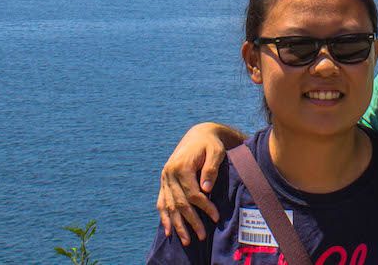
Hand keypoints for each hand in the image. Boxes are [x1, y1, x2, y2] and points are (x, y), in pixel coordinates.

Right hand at [157, 122, 242, 244]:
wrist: (198, 135)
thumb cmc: (210, 144)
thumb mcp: (216, 152)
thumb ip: (211, 169)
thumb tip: (206, 189)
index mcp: (181, 166)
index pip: (192, 193)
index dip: (204, 207)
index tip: (215, 217)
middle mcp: (169, 173)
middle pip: (180, 203)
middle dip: (191, 221)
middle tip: (202, 236)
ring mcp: (165, 178)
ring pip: (169, 206)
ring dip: (177, 225)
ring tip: (186, 241)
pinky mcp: (164, 182)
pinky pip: (161, 202)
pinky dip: (164, 217)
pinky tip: (168, 231)